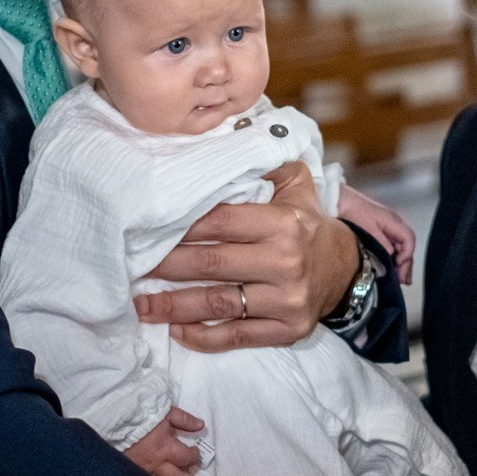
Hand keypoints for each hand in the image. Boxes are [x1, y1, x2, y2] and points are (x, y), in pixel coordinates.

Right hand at [124, 406, 206, 475]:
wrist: (114, 422)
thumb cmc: (141, 416)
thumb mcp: (165, 413)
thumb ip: (184, 420)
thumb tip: (201, 425)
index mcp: (166, 448)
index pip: (187, 458)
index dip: (194, 456)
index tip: (196, 454)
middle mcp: (156, 464)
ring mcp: (143, 471)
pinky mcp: (132, 474)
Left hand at [136, 162, 360, 351]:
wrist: (344, 269)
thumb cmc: (305, 223)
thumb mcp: (295, 182)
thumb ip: (263, 160)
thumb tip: (225, 138)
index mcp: (284, 223)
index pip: (220, 223)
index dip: (180, 228)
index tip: (148, 230)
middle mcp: (286, 263)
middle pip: (212, 264)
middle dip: (166, 266)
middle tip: (133, 266)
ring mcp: (287, 300)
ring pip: (219, 304)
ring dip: (174, 307)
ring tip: (141, 306)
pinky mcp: (286, 330)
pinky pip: (238, 337)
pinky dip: (204, 337)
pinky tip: (176, 332)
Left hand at [335, 184, 416, 284]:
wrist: (340, 201)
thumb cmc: (353, 212)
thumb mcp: (367, 229)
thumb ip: (381, 242)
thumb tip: (392, 256)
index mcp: (393, 222)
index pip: (409, 238)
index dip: (407, 253)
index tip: (399, 264)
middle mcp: (395, 226)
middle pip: (407, 247)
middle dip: (406, 264)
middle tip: (403, 280)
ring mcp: (389, 230)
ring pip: (401, 249)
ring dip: (402, 264)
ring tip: (402, 280)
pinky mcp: (382, 234)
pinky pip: (393, 248)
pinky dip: (395, 260)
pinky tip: (393, 270)